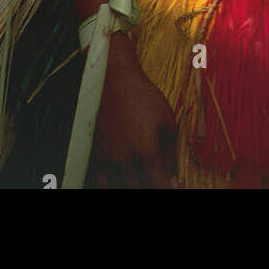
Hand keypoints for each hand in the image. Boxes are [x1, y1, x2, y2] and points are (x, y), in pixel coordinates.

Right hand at [91, 35, 178, 188]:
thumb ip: (170, 154)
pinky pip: (102, 183)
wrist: (113, 79)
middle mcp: (125, 159)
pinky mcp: (94, 155)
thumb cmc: (142, 95)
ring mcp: (107, 159)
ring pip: (120, 188)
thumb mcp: (167, 120)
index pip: (158, 186)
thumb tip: (173, 180)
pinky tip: (122, 179)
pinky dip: (113, 185)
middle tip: (154, 178)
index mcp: (146, 151)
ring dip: (133, 186)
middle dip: (150, 186)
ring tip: (140, 178)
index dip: (166, 188)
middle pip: (139, 189)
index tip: (170, 185)